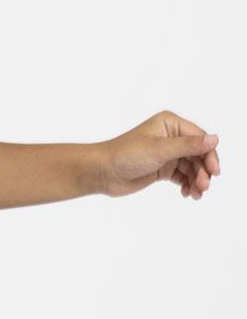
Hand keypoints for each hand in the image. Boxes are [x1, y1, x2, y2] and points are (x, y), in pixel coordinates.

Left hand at [98, 110, 220, 199]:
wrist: (102, 172)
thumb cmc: (125, 155)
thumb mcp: (159, 149)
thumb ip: (188, 146)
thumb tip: (215, 139)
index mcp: (170, 124)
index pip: (199, 138)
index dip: (209, 155)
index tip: (214, 171)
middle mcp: (170, 136)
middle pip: (198, 154)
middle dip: (203, 170)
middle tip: (204, 186)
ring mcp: (167, 153)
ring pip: (192, 167)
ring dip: (198, 180)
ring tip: (196, 193)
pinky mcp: (162, 168)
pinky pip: (183, 176)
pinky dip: (188, 184)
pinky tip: (188, 194)